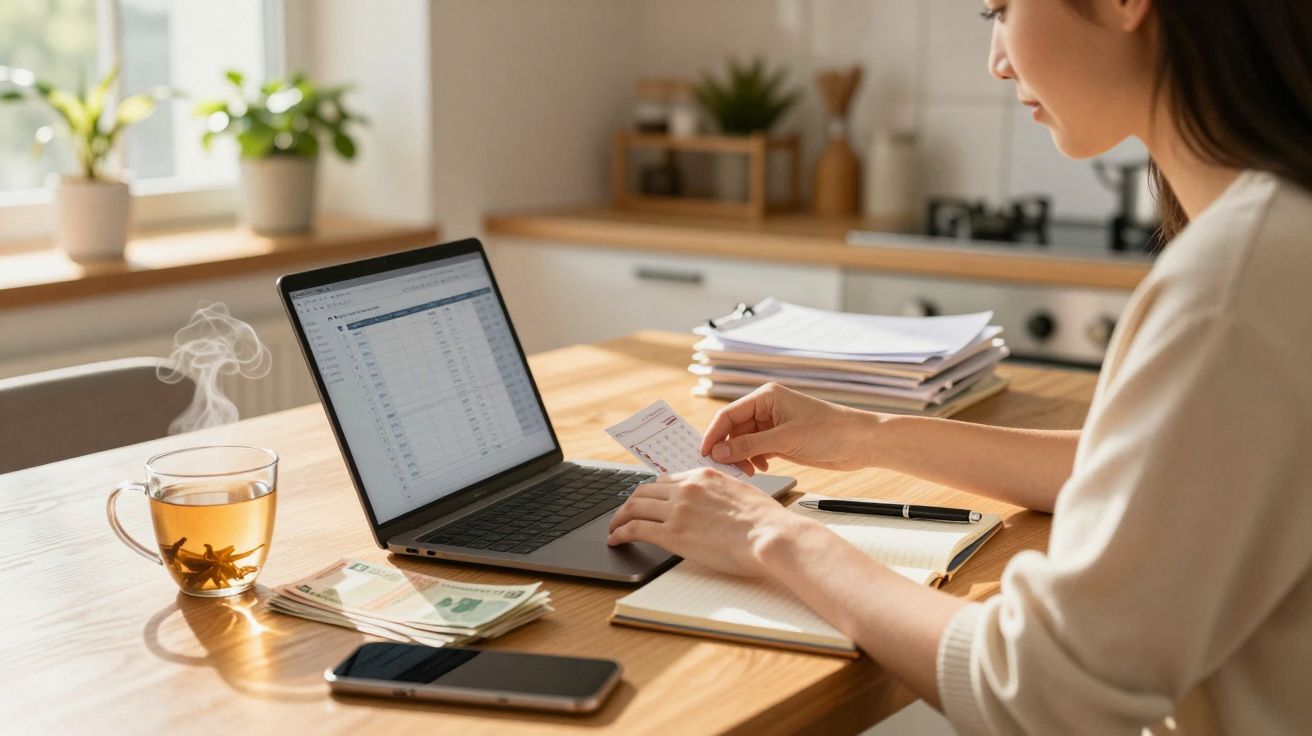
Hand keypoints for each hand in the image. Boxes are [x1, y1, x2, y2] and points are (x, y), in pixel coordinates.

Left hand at [606, 467, 814, 576]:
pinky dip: (619, 533)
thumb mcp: (741, 492)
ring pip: (634, 507)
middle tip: (623, 514)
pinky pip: (635, 529)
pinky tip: (615, 540)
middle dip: (630, 503)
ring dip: (619, 518)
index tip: (646, 501)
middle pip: (644, 491)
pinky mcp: (672, 533)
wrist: (769, 534)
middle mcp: (686, 488)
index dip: (651, 492)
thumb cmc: (765, 521)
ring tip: (614, 529)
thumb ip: (720, 493)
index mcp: (703, 475)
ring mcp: (677, 509)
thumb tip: (715, 504)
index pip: (666, 480)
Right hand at [700, 382, 880, 474]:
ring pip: (744, 442)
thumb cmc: (831, 431)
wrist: (862, 443)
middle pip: (734, 429)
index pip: (728, 414)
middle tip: (724, 469)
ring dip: (741, 457)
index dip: (714, 434)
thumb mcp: (786, 439)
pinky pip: (757, 450)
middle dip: (728, 448)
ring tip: (747, 472)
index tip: (704, 454)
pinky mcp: (782, 440)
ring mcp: (774, 425)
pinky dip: (754, 460)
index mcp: (766, 397)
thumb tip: (719, 452)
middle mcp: (767, 409)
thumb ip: (750, 446)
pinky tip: (761, 468)